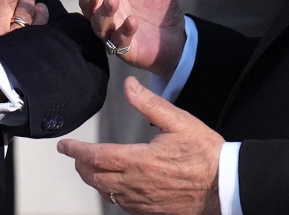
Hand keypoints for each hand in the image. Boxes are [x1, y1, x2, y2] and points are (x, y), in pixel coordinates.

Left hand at [57, 77, 222, 214]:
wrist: (224, 185)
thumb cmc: (204, 153)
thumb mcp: (179, 121)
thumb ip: (150, 104)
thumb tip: (129, 87)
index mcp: (139, 160)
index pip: (97, 156)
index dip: (77, 151)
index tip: (64, 146)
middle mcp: (136, 183)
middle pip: (96, 178)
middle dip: (81, 166)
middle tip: (75, 156)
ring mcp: (143, 200)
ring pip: (107, 193)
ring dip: (94, 181)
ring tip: (90, 169)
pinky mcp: (151, 210)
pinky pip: (123, 205)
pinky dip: (111, 194)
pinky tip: (114, 188)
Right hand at [75, 0, 185, 79]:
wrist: (176, 37)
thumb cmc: (158, 8)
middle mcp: (106, 14)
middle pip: (88, 4)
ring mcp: (114, 33)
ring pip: (99, 24)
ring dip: (103, 11)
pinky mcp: (127, 50)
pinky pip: (121, 42)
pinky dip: (124, 31)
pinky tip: (133, 20)